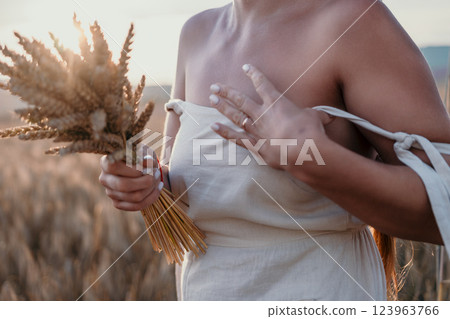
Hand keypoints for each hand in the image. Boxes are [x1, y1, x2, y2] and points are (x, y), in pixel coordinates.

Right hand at [98, 152, 163, 210]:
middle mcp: (104, 178)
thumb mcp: (144, 151)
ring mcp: (110, 192)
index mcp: (106, 162)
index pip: (114, 167)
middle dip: (146, 180)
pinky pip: (136, 206)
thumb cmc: (142, 157)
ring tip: (158, 179)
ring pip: (134, 197)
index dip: (133, 168)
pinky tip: (157, 188)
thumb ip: (145, 155)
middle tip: (157, 172)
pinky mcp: (118, 203)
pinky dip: (151, 197)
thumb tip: (147, 162)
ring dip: (151, 188)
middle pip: (124, 185)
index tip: (150, 163)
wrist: (145, 168)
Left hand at [209, 64, 333, 169]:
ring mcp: (256, 130)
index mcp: (277, 103)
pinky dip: (224, 132)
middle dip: (226, 91)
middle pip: (240, 99)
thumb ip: (316, 115)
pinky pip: (236, 138)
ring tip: (211, 99)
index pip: (262, 84)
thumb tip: (327, 117)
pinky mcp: (255, 146)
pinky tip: (213, 126)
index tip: (245, 67)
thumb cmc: (310, 131)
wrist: (303, 150)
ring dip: (222, 107)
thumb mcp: (315, 118)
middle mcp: (262, 114)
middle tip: (214, 86)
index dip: (254, 74)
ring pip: (235, 116)